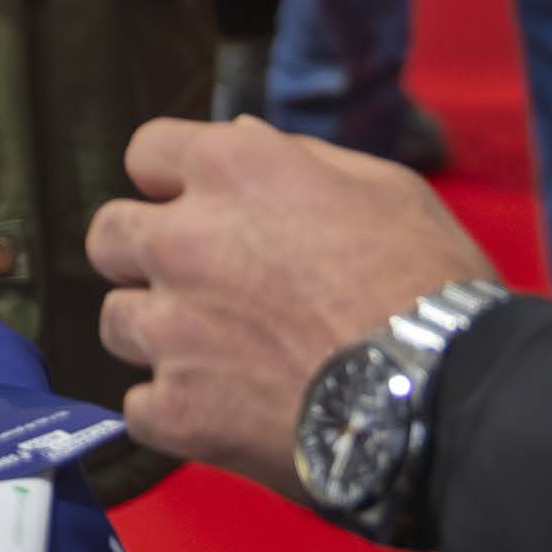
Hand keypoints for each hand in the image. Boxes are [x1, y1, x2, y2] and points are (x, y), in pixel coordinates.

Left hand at [89, 117, 500, 494]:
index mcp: (232, 172)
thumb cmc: (429, 285)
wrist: (444, 395)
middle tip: (193, 282)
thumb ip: (297, 157)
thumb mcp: (385, 187)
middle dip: (140, 254)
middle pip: (107, 235)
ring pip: (117, 321)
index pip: (147, 152)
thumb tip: (238, 136)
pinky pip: (138, 407)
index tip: (195, 205)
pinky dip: (172, 413)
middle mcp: (183, 240)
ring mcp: (171, 328)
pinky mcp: (177, 408)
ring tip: (219, 357)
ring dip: (157, 334)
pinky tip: (221, 415)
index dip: (172, 181)